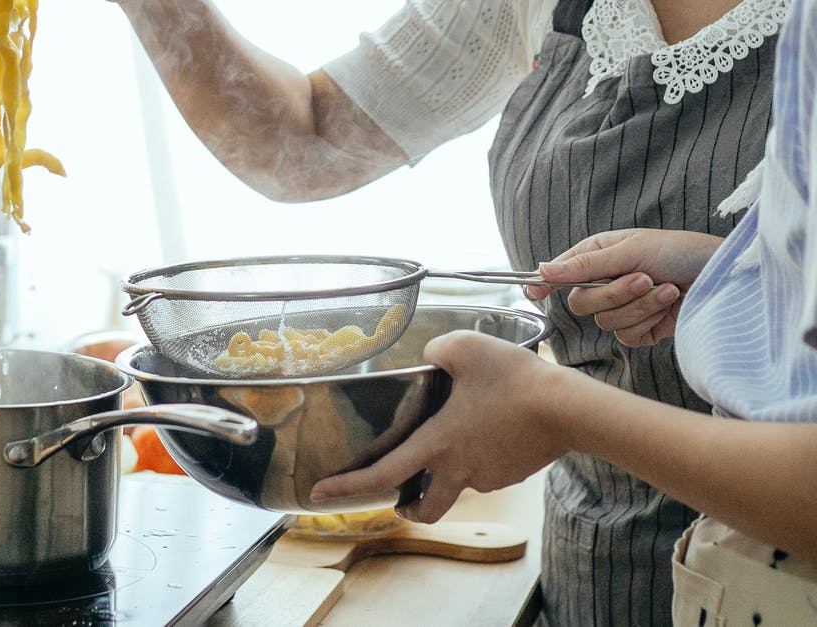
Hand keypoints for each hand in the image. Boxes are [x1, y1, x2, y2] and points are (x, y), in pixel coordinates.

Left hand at [309, 331, 569, 523]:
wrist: (570, 409)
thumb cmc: (516, 380)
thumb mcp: (465, 348)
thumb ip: (436, 352)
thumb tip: (428, 357)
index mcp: (437, 444)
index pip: (382, 474)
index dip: (347, 487)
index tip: (320, 493)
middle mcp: (459, 469)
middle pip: (425, 507)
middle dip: (408, 508)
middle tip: (400, 500)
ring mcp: (488, 475)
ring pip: (460, 484)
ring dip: (449, 474)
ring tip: (456, 441)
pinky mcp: (512, 472)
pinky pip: (488, 469)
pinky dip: (481, 457)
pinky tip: (491, 430)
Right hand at [523, 229, 722, 346]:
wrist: (722, 277)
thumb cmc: (681, 251)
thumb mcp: (632, 249)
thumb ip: (586, 265)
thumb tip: (542, 269)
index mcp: (597, 257)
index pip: (559, 273)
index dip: (544, 284)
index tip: (534, 294)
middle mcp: (605, 283)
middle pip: (581, 304)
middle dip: (615, 294)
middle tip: (644, 278)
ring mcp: (621, 309)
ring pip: (606, 322)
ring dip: (641, 305)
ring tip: (667, 288)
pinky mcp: (639, 331)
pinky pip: (627, 336)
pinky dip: (650, 320)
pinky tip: (670, 304)